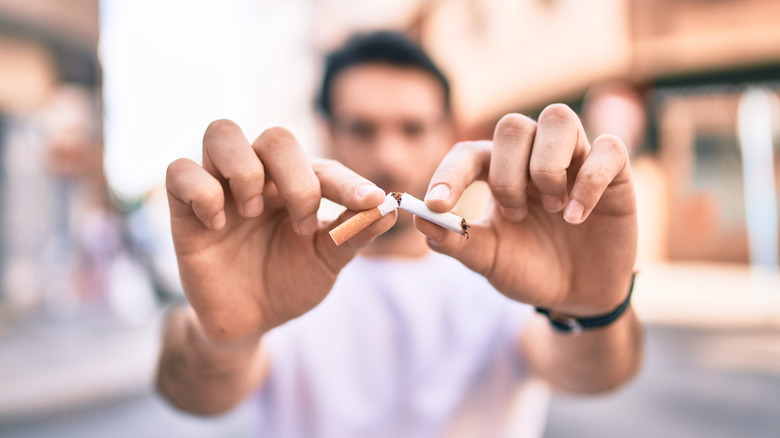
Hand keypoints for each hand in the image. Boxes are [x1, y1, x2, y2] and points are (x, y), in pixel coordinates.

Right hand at [165, 120, 394, 341]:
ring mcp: (220, 187)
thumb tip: (390, 209)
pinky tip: (219, 226)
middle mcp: (260, 176)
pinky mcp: (184, 208)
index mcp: (298, 183)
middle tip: (303, 223)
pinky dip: (203, 192)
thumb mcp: (327, 261)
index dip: (349, 183)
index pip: (324, 166)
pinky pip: (180, 170)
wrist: (249, 321)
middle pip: (275, 137)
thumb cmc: (289, 282)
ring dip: (246, 172)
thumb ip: (354, 234)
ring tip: (254, 213)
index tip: (369, 203)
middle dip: (296, 179)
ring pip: (222, 133)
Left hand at [418, 104, 636, 315]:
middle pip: (512, 126)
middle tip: (516, 215)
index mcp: (498, 171)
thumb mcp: (489, 260)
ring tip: (553, 210)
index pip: (467, 153)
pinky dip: (589, 181)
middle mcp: (534, 155)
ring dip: (546, 167)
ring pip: (558, 118)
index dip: (449, 174)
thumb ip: (456, 240)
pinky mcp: (615, 171)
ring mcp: (575, 158)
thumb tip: (419, 219)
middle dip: (507, 174)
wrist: (577, 296)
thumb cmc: (529, 269)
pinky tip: (577, 217)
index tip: (437, 204)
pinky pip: (608, 148)